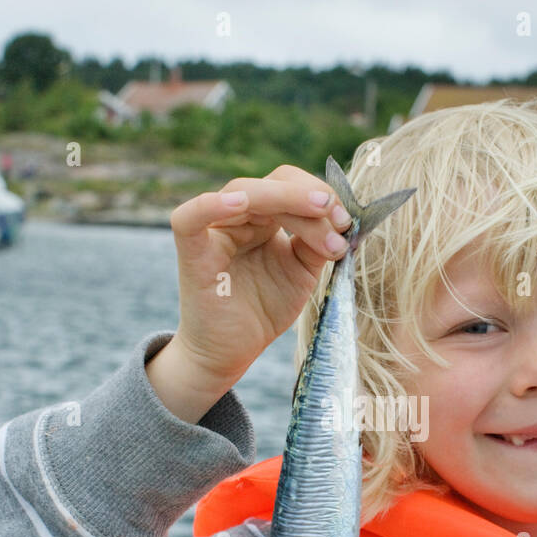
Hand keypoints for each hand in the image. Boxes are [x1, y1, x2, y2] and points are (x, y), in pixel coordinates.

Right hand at [167, 163, 352, 389]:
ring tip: (321, 216)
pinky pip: (189, 218)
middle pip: (270, 184)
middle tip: (338, 216)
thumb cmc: (263, 310)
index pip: (288, 185)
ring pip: (242, 193)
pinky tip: (240, 204)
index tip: (347, 219)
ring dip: (286, 201)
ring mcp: (213, 231)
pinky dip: (211, 205)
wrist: (232, 352)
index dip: (318, 193)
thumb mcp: (302, 272)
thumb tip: (342, 221)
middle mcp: (238, 217)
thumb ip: (317, 244)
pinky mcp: (192, 252)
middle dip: (308, 196)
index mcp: (263, 218)